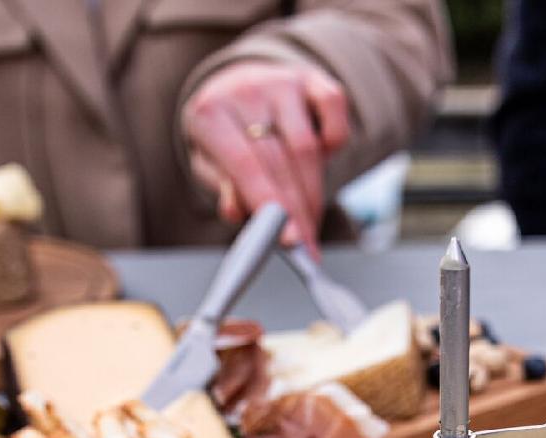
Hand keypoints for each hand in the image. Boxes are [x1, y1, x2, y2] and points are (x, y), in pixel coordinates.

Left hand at [183, 61, 349, 256]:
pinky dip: (335, 147)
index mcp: (211, 113)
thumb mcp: (210, 166)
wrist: (236, 87)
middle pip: (282, 163)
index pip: (246, 166)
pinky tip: (319, 165)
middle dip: (298, 212)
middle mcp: (247, 90)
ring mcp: (283, 82)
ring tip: (310, 223)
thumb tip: (237, 211)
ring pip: (309, 150)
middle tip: (307, 247)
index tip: (291, 241)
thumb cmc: (225, 137)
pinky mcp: (314, 82)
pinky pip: (336, 121)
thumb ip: (223, 188)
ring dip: (314, 195)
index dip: (271, 205)